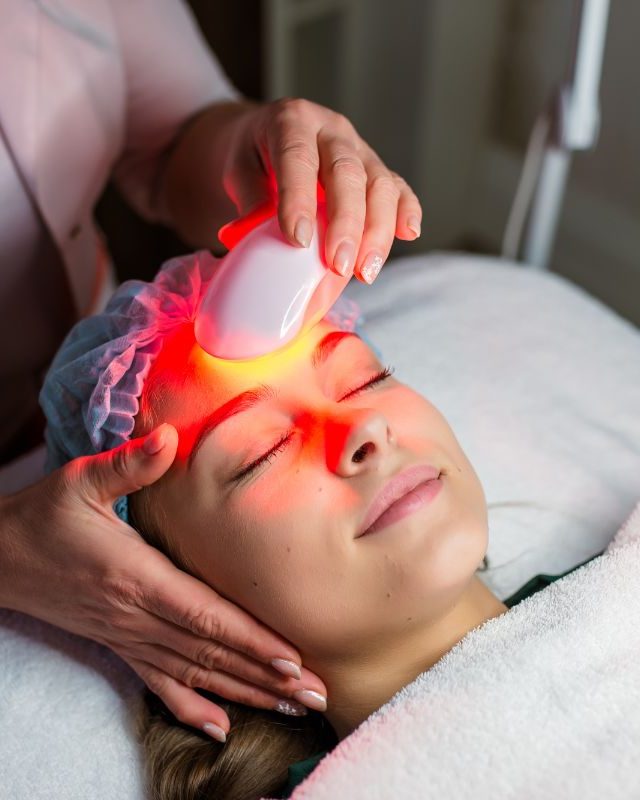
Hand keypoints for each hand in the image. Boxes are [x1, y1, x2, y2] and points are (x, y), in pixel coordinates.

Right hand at [0, 424, 326, 739]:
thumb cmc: (44, 516)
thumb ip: (129, 464)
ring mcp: (128, 636)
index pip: (204, 615)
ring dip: (244, 692)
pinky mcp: (119, 644)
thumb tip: (169, 436)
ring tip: (290, 706)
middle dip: (266, 674)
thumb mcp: (80, 480)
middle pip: (210, 652)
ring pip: (195, 673)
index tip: (291, 657)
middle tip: (315, 693)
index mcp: (136, 576)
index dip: (249, 638)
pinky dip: (191, 708)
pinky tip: (220, 728)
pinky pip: (159, 684)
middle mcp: (136, 615)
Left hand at [222, 97, 422, 283]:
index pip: (298, 158)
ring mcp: (360, 149)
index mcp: (292, 121)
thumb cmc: (252, 157)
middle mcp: (332, 130)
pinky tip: (408, 234)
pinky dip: (406, 211)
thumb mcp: (236, 168)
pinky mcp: (377, 169)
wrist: (266, 139)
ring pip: (380, 183)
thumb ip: (248, 195)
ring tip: (365, 271)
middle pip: (347, 172)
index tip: (299, 240)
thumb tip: (256, 230)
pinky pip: (398, 188)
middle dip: (346, 223)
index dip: (300, 199)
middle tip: (338, 265)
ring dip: (377, 231)